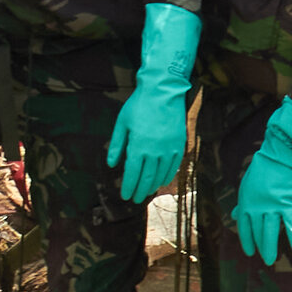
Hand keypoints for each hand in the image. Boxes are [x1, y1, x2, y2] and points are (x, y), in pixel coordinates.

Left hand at [107, 88, 186, 203]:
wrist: (163, 91)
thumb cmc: (139, 105)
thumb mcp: (122, 123)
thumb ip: (118, 145)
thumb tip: (111, 164)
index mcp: (138, 145)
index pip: (132, 172)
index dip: (128, 186)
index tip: (125, 196)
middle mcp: (154, 150)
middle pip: (147, 176)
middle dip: (140, 190)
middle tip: (135, 199)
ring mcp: (168, 148)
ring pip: (161, 173)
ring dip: (153, 186)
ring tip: (146, 193)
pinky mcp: (179, 144)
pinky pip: (174, 165)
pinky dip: (167, 176)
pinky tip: (162, 181)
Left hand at [233, 99, 291, 263]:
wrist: (276, 159)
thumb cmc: (260, 172)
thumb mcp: (245, 188)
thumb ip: (242, 204)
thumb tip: (234, 214)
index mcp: (245, 203)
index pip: (244, 227)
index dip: (246, 240)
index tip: (249, 251)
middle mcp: (256, 208)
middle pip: (257, 232)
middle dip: (260, 247)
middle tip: (264, 260)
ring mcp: (271, 207)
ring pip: (270, 231)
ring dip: (271, 246)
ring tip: (271, 260)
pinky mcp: (286, 204)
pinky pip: (290, 223)